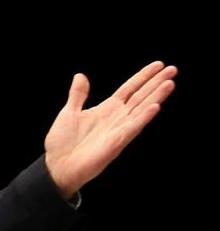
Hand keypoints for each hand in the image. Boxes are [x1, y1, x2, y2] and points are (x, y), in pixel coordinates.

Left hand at [43, 61, 176, 198]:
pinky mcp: (117, 142)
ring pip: (142, 109)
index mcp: (107, 109)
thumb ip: (78, 95)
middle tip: (173, 68)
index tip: (158, 64)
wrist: (57, 166)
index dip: (143, 77)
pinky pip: (133, 127)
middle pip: (141, 96)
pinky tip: (156, 106)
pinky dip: (144, 116)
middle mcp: (117, 118)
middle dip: (156, 82)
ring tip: (170, 82)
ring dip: (157, 96)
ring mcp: (119, 129)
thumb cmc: (63, 142)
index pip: (130, 89)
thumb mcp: (69, 112)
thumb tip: (81, 75)